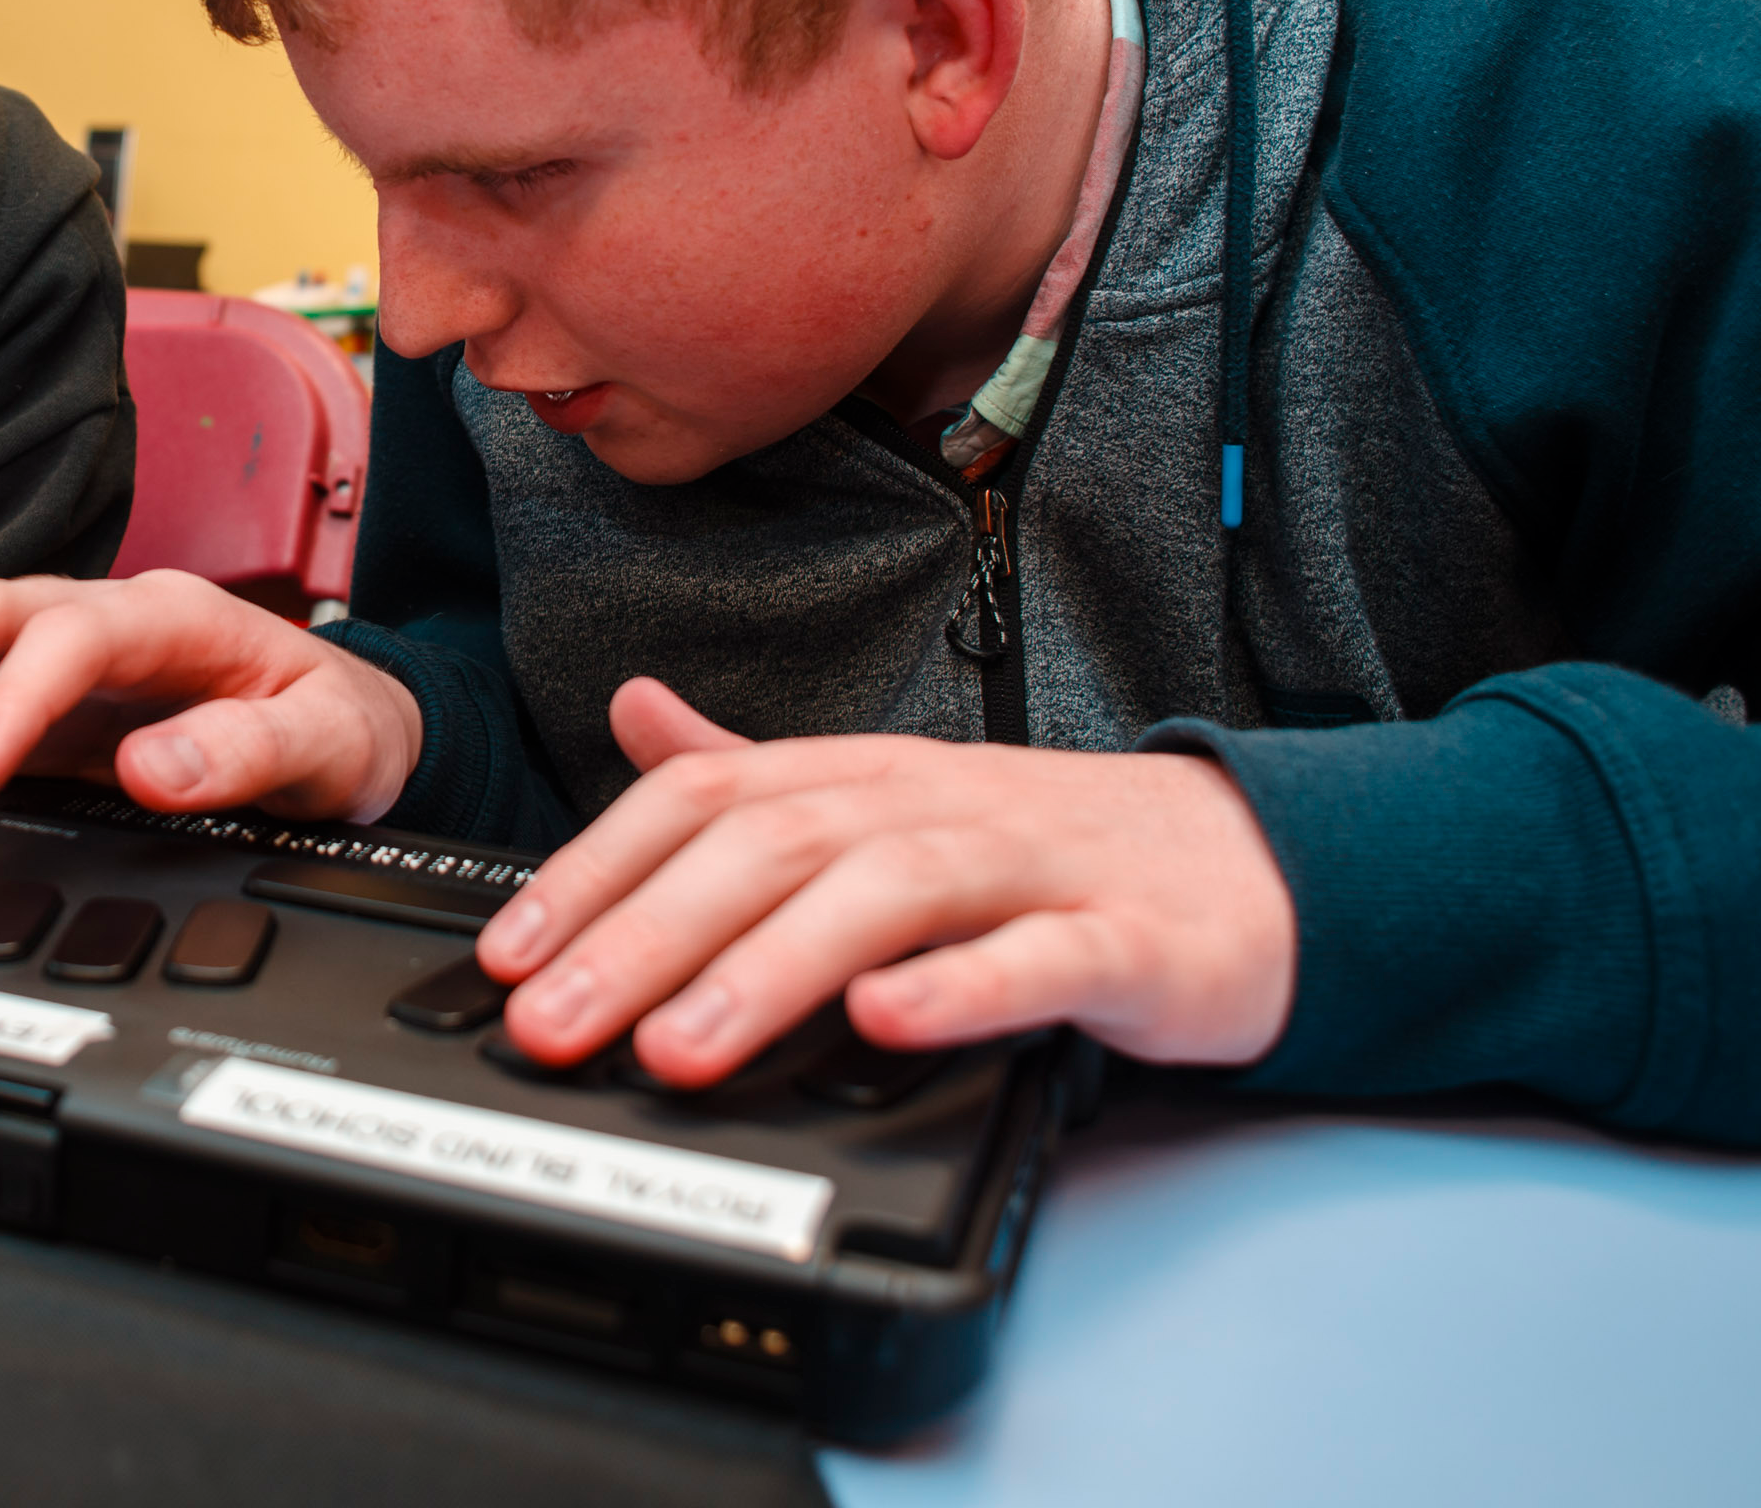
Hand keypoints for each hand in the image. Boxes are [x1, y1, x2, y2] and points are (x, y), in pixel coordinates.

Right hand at [0, 570, 425, 821]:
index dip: (7, 701)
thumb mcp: (329, 743)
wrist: (347, 726)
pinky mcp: (14, 703)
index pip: (69, 638)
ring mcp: (44, 658)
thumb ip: (249, 752)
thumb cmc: (337, 724)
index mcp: (170, 617)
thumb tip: (154, 768)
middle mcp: (91, 620)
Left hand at [477, 678, 1295, 1083]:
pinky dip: (959, 988)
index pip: (703, 800)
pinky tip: (889, 1022)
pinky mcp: (1123, 942)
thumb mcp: (884, 797)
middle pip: (770, 849)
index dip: (596, 869)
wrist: (1252, 865)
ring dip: (770, 970)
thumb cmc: (1047, 848)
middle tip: (554, 1022)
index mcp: (861, 777)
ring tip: (678, 1046)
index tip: (508, 953)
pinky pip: (1037, 958)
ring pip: (884, 896)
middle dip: (645, 936)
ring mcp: (1029, 867)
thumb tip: (632, 714)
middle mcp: (929, 805)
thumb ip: (755, 768)